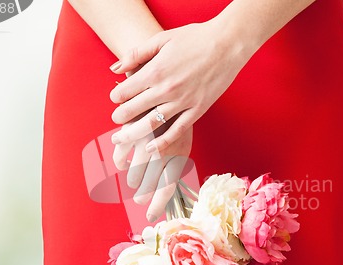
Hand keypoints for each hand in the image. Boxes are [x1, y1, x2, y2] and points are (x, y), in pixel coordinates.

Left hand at [109, 20, 254, 152]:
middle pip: (134, 110)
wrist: (227, 44)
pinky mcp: (197, 110)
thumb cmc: (195, 38)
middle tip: (116, 120)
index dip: (116, 97)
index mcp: (155, 70)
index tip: (115, 98)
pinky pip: (176, 131)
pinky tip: (150, 149)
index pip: (125, 91)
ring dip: (132, 134)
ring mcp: (183, 102)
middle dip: (120, 117)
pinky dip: (161, 142)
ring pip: (151, 125)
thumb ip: (136, 54)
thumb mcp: (162, 39)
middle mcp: (166, 89)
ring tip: (121, 139)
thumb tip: (114, 68)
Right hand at [112, 119, 192, 221]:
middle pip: (148, 186)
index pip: (166, 189)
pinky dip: (121, 164)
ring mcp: (143, 143)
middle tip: (141, 198)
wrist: (169, 89)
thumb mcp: (182, 142)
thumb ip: (174, 164)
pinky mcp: (129, 133)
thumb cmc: (177, 120)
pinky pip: (119, 159)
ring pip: (133, 175)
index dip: (157, 205)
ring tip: (135, 180)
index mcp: (177, 155)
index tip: (151, 216)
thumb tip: (163, 189)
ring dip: (134, 180)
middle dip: (143, 196)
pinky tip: (124, 163)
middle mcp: (160, 152)